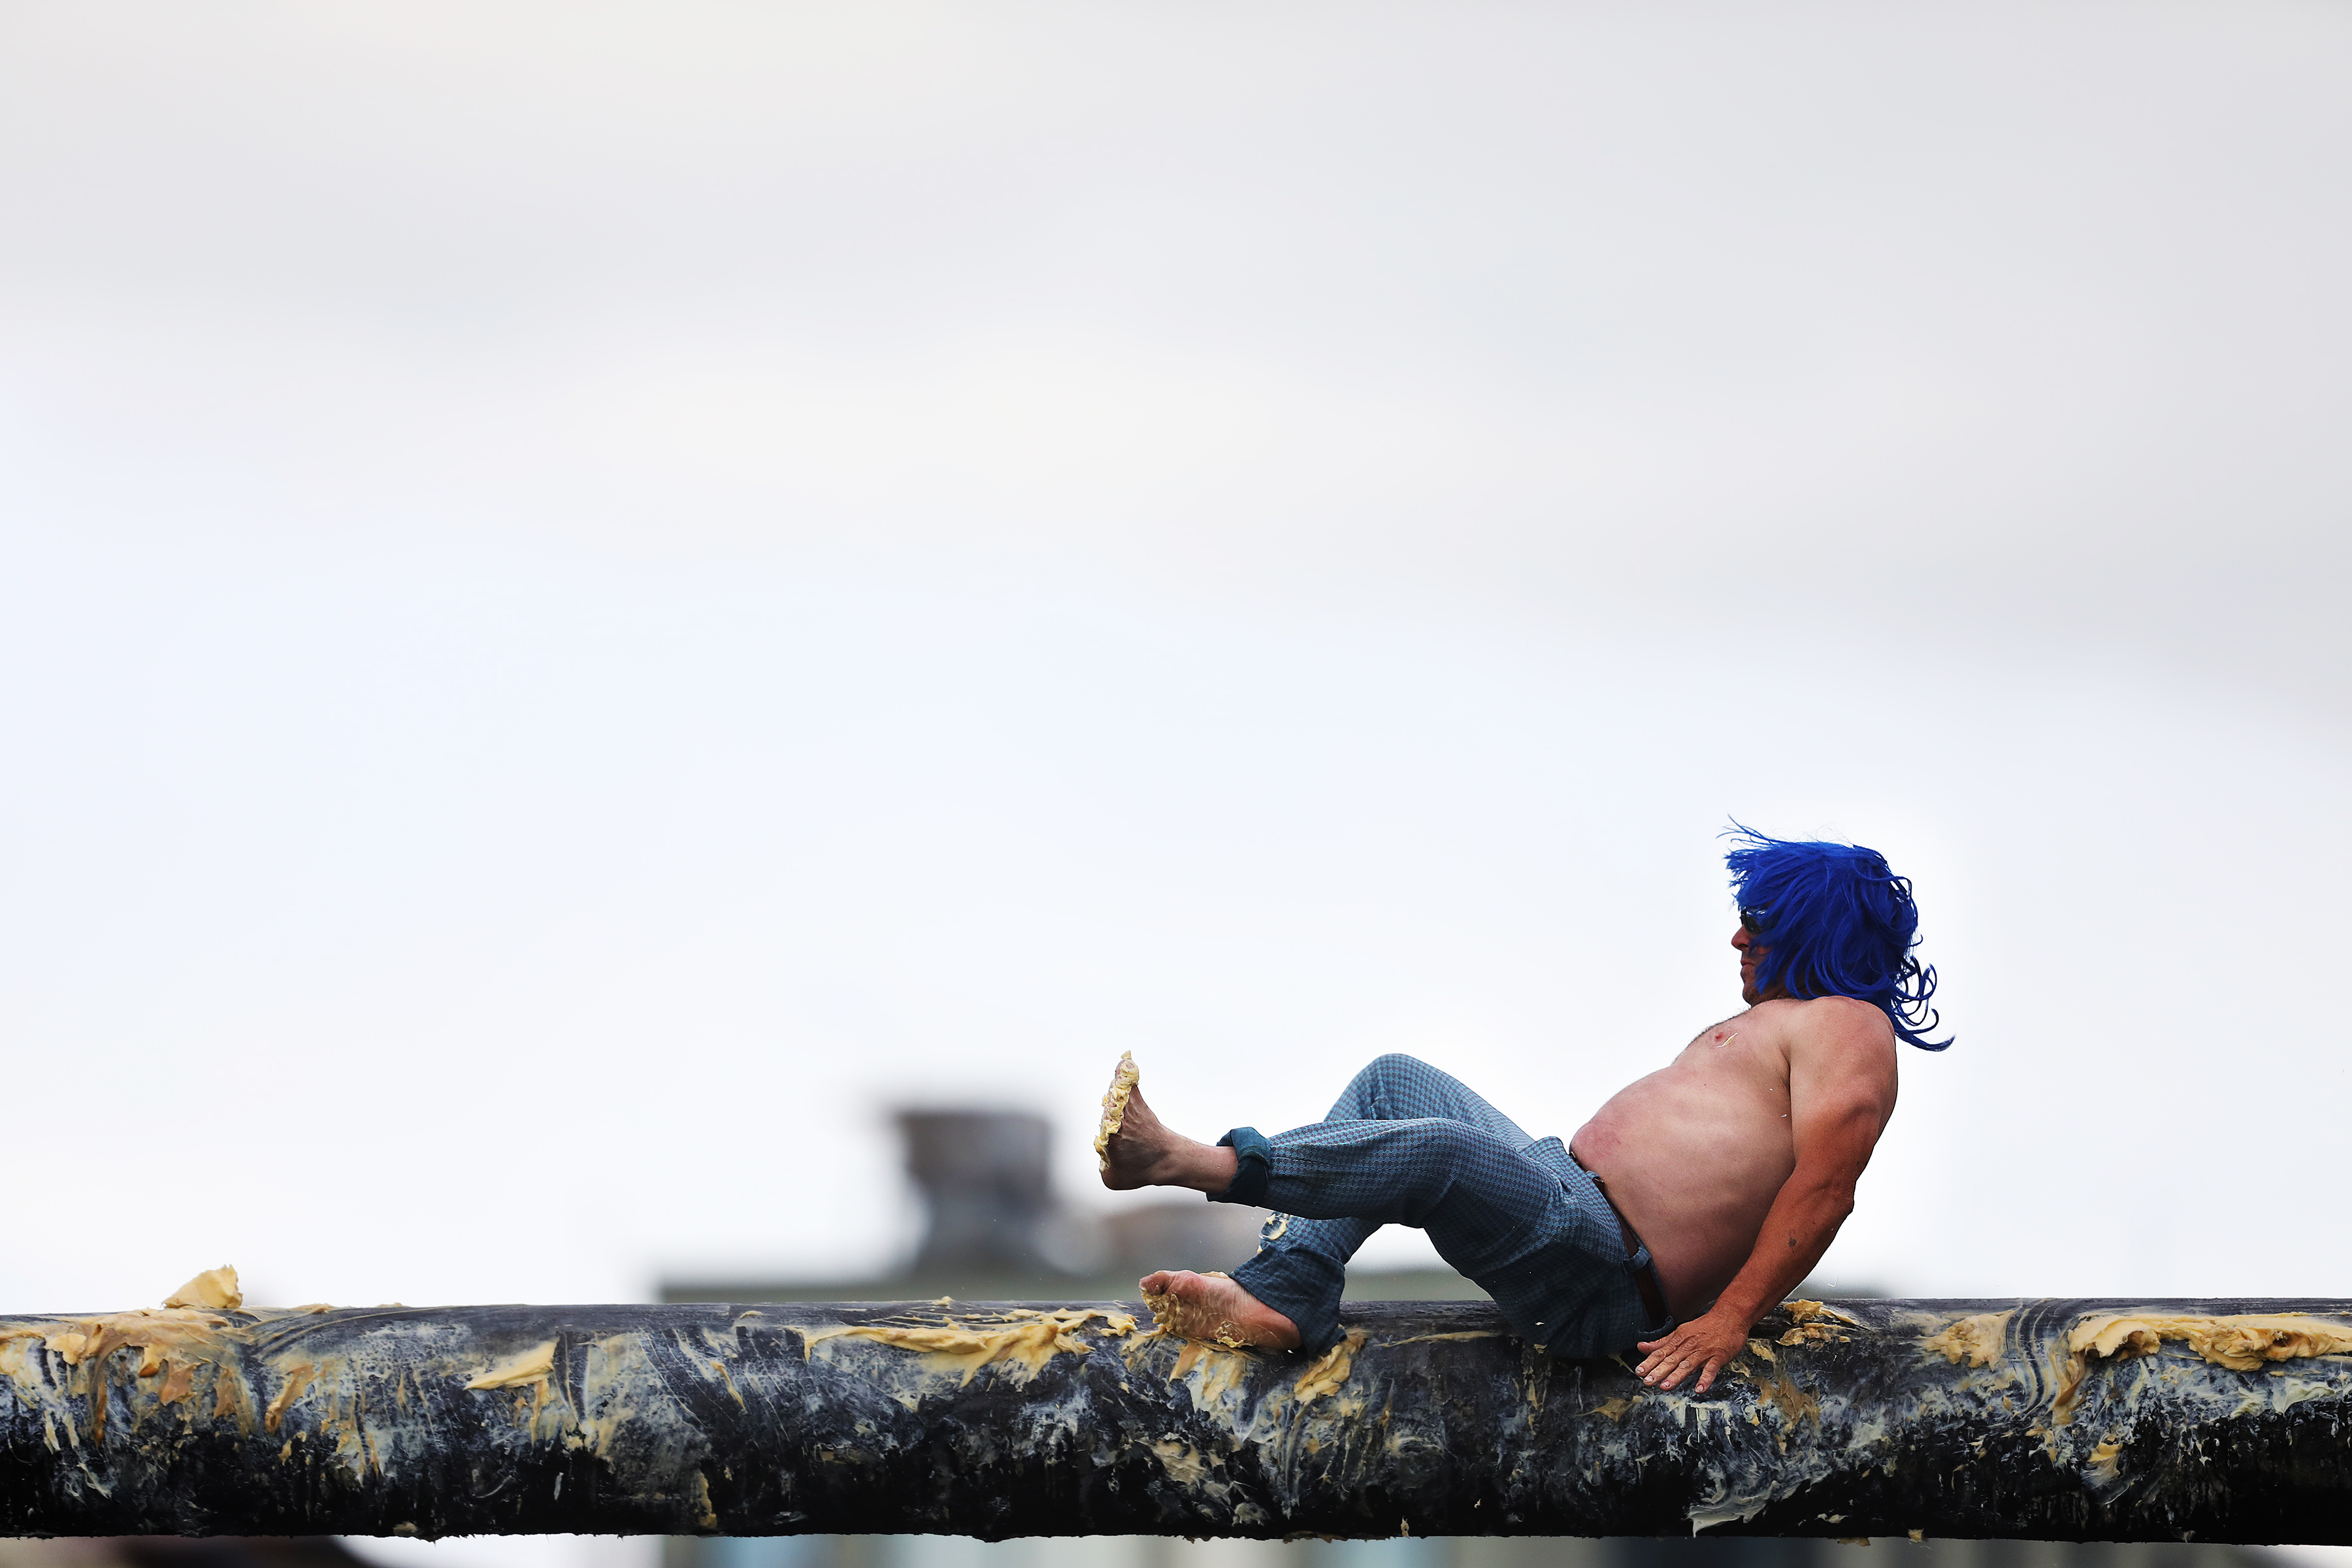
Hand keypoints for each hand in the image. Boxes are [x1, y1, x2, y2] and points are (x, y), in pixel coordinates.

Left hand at [1635, 1308, 1751, 1393]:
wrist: (1729, 1317)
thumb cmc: (1705, 1327)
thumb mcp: (1680, 1332)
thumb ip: (1661, 1342)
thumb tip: (1641, 1347)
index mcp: (1679, 1340)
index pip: (1661, 1353)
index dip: (1649, 1362)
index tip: (1639, 1372)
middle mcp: (1689, 1346)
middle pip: (1671, 1360)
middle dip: (1659, 1371)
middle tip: (1648, 1381)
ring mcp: (1703, 1352)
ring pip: (1688, 1365)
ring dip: (1677, 1376)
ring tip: (1666, 1386)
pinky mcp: (1718, 1357)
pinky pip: (1711, 1369)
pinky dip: (1705, 1379)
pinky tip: (1699, 1389)